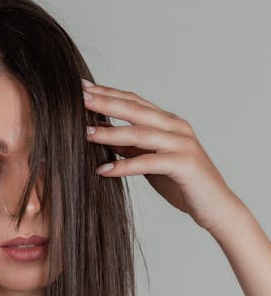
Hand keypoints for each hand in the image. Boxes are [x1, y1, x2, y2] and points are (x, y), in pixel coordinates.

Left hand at [81, 77, 243, 234]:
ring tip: (84, 133)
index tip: (82, 88)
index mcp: (168, 122)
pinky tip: (102, 170)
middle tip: (79, 97)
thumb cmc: (182, 184)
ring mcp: (182, 144)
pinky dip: (123, 166)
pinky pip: (148, 162)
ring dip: (110, 133)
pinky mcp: (184, 164)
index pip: (134, 102)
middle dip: (106, 102)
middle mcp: (176, 127)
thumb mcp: (151, 161)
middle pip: (135, 110)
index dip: (108, 93)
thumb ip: (131, 147)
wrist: (216, 207)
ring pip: (141, 133)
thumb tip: (102, 135)